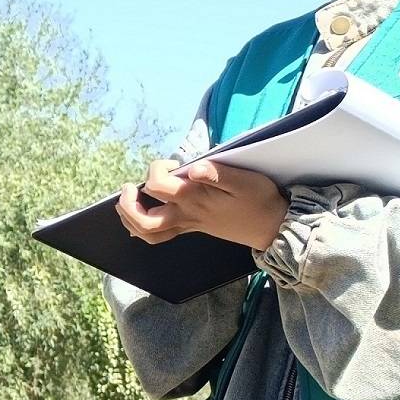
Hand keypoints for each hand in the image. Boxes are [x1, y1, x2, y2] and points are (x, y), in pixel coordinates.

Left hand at [115, 157, 288, 252]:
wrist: (273, 226)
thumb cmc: (260, 200)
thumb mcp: (244, 180)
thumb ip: (217, 173)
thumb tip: (193, 168)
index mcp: (195, 199)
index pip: (158, 185)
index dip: (156, 170)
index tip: (173, 164)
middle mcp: (186, 215)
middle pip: (143, 221)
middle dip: (127, 204)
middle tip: (128, 187)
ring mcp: (188, 224)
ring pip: (148, 232)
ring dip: (130, 218)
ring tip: (127, 201)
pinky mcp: (193, 227)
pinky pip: (160, 235)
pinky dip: (144, 227)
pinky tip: (141, 214)